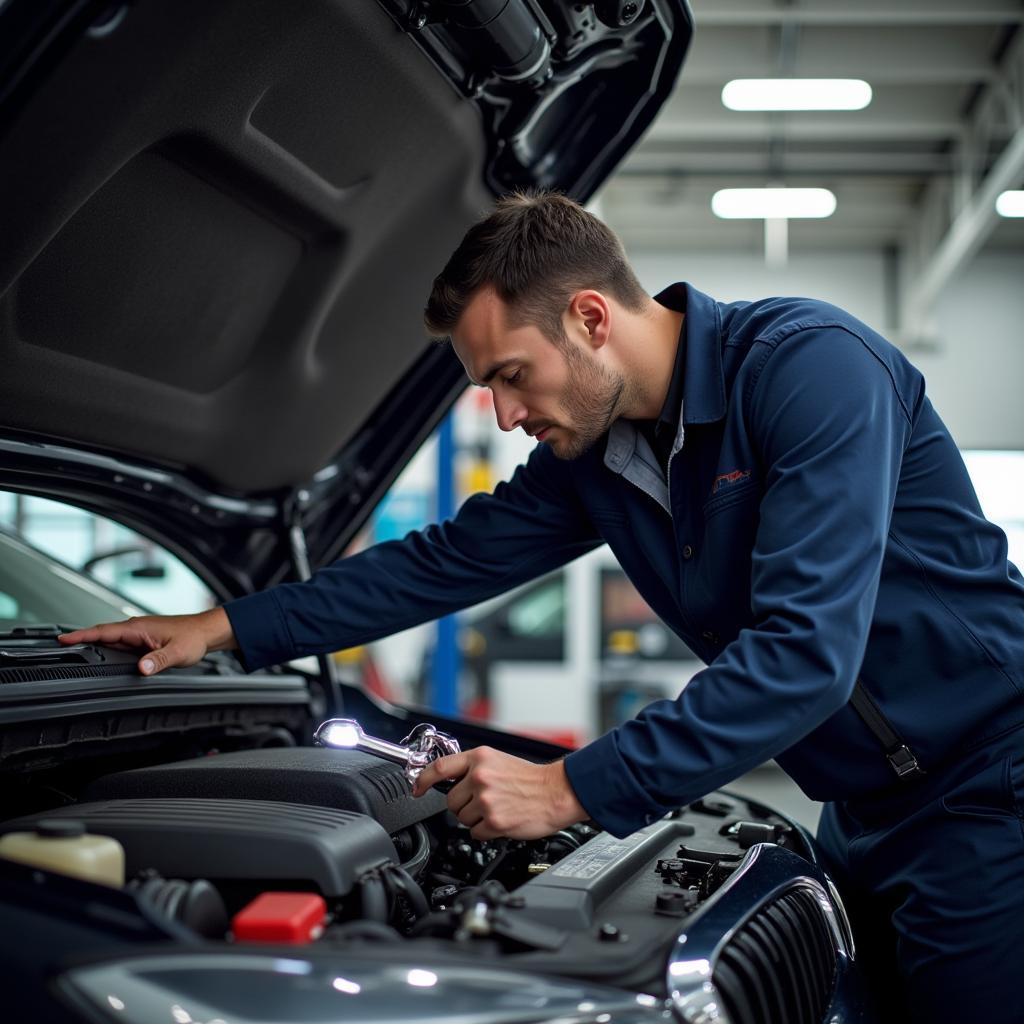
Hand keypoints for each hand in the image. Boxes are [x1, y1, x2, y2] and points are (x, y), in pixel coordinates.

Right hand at [57, 608, 234, 676]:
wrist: (206, 632)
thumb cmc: (194, 637)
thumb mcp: (177, 652)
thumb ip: (158, 660)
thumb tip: (142, 668)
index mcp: (138, 628)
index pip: (103, 631)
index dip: (82, 636)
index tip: (62, 639)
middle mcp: (135, 628)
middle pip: (102, 635)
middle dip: (81, 640)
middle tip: (61, 648)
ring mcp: (139, 634)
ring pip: (111, 640)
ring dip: (94, 645)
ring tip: (75, 653)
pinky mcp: (144, 640)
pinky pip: (120, 644)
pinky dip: (108, 649)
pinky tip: (103, 657)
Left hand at [412, 746, 587, 839]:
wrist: (556, 792)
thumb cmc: (530, 778)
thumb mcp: (497, 761)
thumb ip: (472, 768)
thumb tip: (449, 780)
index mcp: (480, 759)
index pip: (440, 768)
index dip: (423, 780)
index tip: (417, 789)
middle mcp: (480, 777)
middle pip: (451, 801)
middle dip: (463, 805)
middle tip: (483, 801)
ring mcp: (487, 800)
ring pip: (462, 819)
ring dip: (476, 819)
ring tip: (497, 809)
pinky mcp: (494, 821)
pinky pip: (476, 833)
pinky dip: (486, 831)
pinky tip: (501, 820)